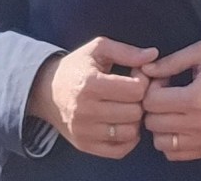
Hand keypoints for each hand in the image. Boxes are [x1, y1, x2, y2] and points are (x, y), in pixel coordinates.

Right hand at [25, 37, 158, 159]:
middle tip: (133, 93)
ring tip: (127, 107)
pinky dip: (127, 139)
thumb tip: (153, 55)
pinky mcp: (84, 145)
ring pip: (130, 133)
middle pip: (135, 112)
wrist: (46, 91)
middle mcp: (85, 110)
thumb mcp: (98, 49)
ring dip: (134, 120)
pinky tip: (123, 123)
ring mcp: (84, 131)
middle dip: (140, 101)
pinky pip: (120, 151)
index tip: (136, 76)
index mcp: (90, 84)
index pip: (136, 90)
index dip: (143, 81)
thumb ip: (127, 51)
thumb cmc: (77, 67)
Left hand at [139, 40, 200, 161]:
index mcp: (196, 98)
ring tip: (171, 113)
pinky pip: (173, 155)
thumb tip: (146, 71)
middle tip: (166, 97)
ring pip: (160, 142)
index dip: (152, 89)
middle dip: (154, 107)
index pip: (152, 102)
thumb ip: (172, 61)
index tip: (164, 82)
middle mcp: (198, 124)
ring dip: (160, 127)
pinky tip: (178, 127)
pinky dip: (170, 142)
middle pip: (153, 123)